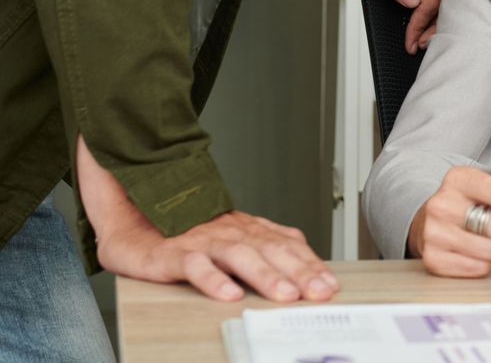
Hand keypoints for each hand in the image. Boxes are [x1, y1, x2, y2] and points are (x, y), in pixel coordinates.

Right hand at [75, 135, 336, 302]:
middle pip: (272, 251)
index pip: (288, 247)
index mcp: (250, 231)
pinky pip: (195, 266)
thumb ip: (267, 248)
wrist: (136, 219)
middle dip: (300, 272)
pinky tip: (228, 294)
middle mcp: (232, 234)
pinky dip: (213, 279)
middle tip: (319, 292)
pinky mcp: (174, 254)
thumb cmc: (189, 233)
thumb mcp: (234, 239)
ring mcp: (204, 242)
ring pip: (240, 256)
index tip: (331, 285)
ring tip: (285, 294)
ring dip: (265, 276)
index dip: (311, 266)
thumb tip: (307, 264)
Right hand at [407, 166, 490, 277]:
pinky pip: (476, 269)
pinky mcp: (432, 259)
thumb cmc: (475, 201)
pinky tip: (474, 250)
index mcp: (461, 178)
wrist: (430, 221)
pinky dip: (483, 263)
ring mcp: (433, 233)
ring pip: (490, 251)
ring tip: (486, 237)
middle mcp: (442, 204)